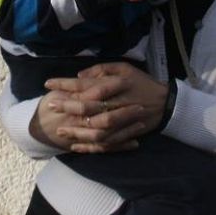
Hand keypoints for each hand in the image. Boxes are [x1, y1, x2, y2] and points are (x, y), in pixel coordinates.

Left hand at [43, 62, 169, 152]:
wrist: (166, 103)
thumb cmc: (142, 82)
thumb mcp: (124, 68)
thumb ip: (101, 70)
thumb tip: (79, 76)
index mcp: (117, 84)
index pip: (86, 85)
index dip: (66, 85)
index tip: (49, 84)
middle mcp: (118, 102)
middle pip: (89, 106)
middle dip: (67, 106)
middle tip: (51, 106)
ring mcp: (122, 121)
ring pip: (96, 129)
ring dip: (77, 130)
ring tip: (60, 131)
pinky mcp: (126, 135)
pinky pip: (106, 144)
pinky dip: (90, 146)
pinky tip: (76, 146)